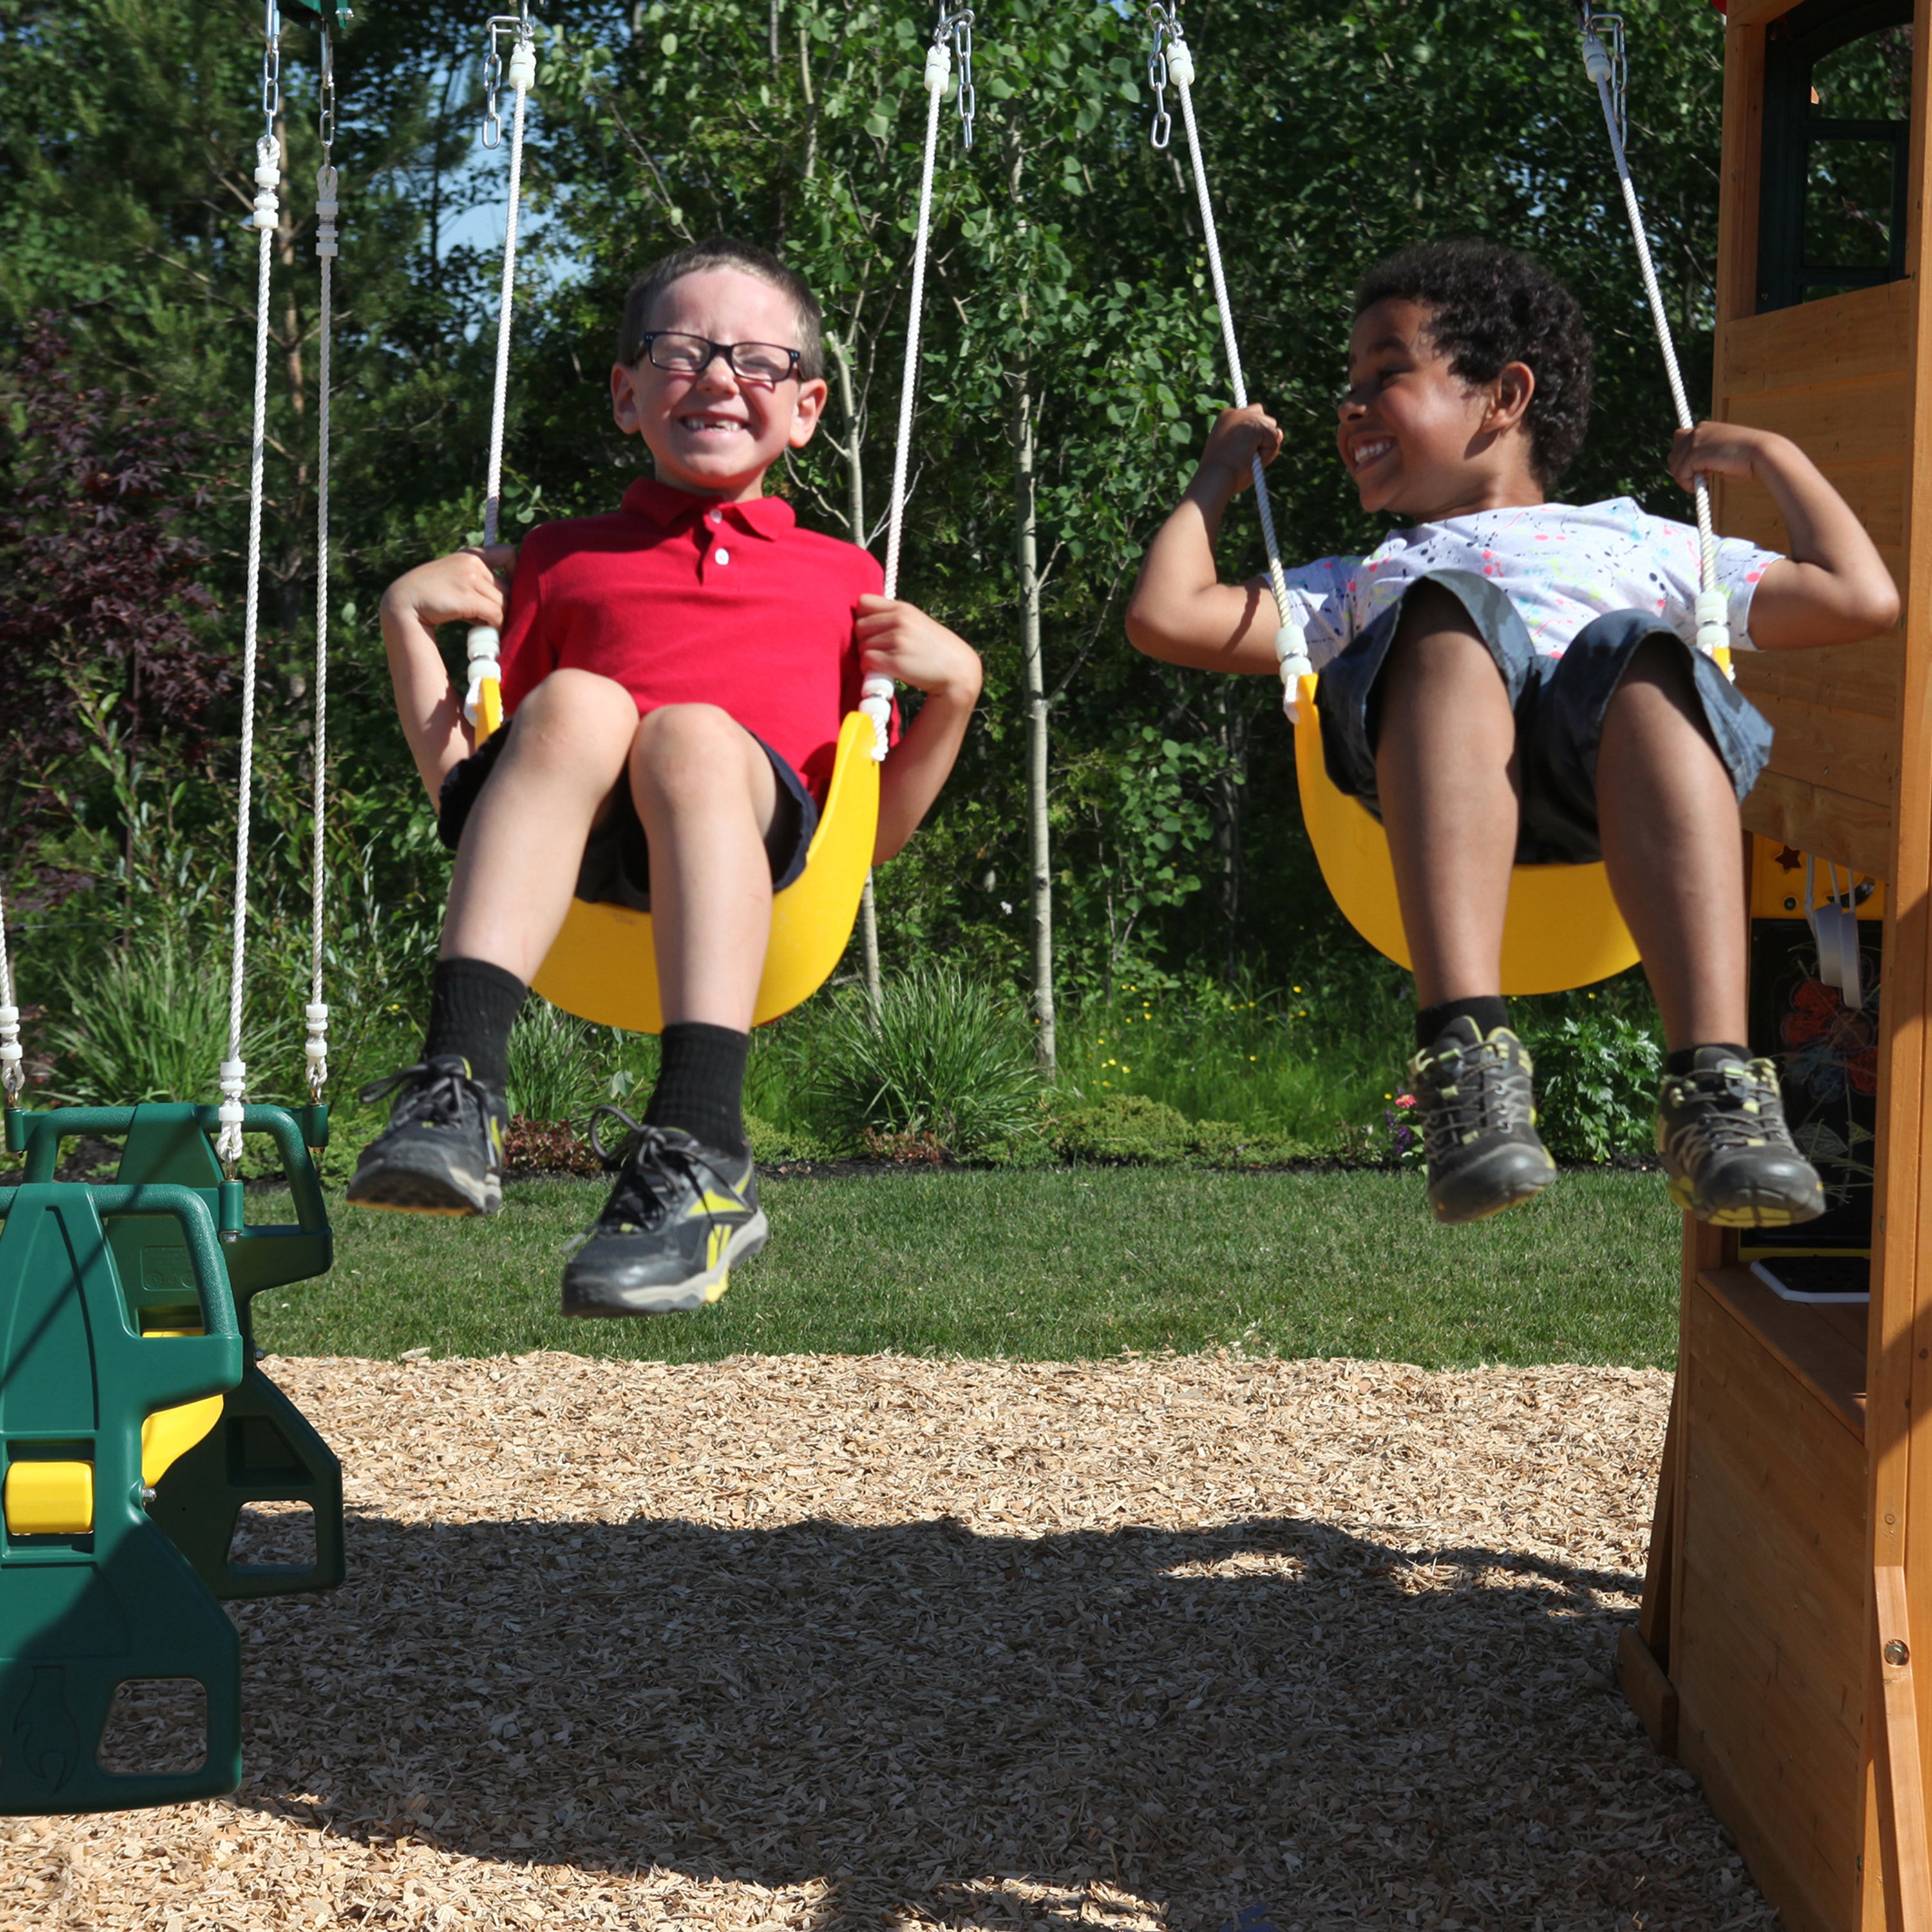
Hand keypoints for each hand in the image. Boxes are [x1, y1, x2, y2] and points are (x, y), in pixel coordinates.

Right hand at [380, 544, 517, 632]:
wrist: (403, 601)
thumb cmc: (431, 595)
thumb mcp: (455, 578)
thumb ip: (477, 582)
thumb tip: (506, 602)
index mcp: (471, 556)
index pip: (509, 552)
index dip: (516, 570)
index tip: (509, 586)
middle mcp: (473, 563)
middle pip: (509, 588)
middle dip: (504, 605)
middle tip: (491, 617)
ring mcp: (470, 579)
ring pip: (504, 603)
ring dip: (498, 618)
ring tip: (482, 623)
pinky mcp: (468, 597)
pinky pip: (496, 614)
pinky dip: (494, 625)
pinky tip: (482, 629)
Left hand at [855, 596, 981, 704]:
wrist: (958, 670)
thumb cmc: (935, 649)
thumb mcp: (917, 623)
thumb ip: (894, 618)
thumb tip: (863, 620)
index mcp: (903, 609)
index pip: (863, 602)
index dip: (863, 617)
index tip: (872, 630)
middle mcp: (899, 620)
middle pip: (859, 626)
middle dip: (863, 640)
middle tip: (879, 651)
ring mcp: (897, 640)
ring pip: (861, 646)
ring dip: (867, 657)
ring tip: (884, 662)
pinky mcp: (895, 661)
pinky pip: (867, 661)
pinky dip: (869, 669)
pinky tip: (882, 672)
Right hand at [1196, 403, 1282, 492]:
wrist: (1215, 479)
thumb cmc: (1225, 474)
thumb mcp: (1242, 456)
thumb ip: (1259, 442)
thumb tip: (1280, 432)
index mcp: (1226, 419)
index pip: (1252, 417)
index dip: (1254, 437)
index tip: (1241, 452)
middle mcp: (1234, 413)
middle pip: (1265, 419)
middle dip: (1263, 439)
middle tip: (1245, 457)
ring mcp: (1244, 417)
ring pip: (1271, 429)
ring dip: (1265, 447)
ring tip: (1246, 459)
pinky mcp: (1254, 425)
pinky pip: (1274, 438)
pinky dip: (1268, 453)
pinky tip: (1250, 459)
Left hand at [1670, 421, 1777, 491]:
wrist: (1762, 453)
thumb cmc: (1747, 458)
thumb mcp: (1721, 454)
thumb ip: (1704, 459)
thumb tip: (1691, 473)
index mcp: (1705, 428)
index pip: (1679, 439)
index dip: (1684, 457)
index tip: (1700, 468)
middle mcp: (1698, 431)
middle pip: (1673, 454)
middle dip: (1683, 469)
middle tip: (1702, 477)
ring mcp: (1695, 441)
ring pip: (1675, 466)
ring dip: (1686, 479)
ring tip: (1705, 481)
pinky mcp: (1695, 453)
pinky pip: (1681, 474)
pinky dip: (1688, 484)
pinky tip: (1704, 484)